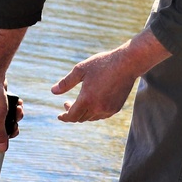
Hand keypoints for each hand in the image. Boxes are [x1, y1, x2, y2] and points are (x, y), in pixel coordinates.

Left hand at [52, 29, 169, 122]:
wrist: (127, 63)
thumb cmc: (103, 64)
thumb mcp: (81, 70)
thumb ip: (66, 82)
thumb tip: (53, 91)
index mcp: (87, 99)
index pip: (71, 116)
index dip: (64, 117)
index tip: (59, 116)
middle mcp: (97, 108)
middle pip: (80, 118)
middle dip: (72, 113)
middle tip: (66, 103)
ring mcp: (108, 109)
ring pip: (91, 118)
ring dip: (83, 114)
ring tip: (79, 103)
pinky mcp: (116, 108)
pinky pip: (101, 115)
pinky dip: (93, 113)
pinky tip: (91, 104)